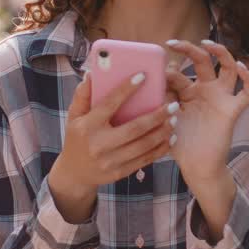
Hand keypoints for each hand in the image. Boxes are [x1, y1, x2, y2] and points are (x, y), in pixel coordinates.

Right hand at [47, 70, 179, 223]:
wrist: (74, 174)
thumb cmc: (77, 139)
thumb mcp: (74, 116)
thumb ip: (82, 96)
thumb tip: (92, 74)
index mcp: (87, 126)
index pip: (110, 104)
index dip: (126, 89)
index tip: (143, 76)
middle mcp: (99, 144)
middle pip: (134, 128)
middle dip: (157, 116)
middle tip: (172, 105)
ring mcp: (110, 161)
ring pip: (143, 145)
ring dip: (162, 132)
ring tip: (174, 120)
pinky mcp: (120, 173)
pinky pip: (145, 160)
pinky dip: (160, 149)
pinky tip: (170, 138)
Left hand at [164, 39, 248, 188]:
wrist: (197, 167)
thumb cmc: (180, 145)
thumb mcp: (165, 121)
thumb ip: (160, 103)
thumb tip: (150, 84)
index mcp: (187, 92)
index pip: (177, 72)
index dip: (165, 68)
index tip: (152, 69)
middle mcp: (205, 91)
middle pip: (202, 61)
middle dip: (188, 49)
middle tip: (173, 43)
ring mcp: (220, 98)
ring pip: (228, 68)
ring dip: (221, 52)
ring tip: (207, 44)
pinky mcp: (232, 110)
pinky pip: (247, 92)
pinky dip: (248, 78)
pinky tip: (242, 67)